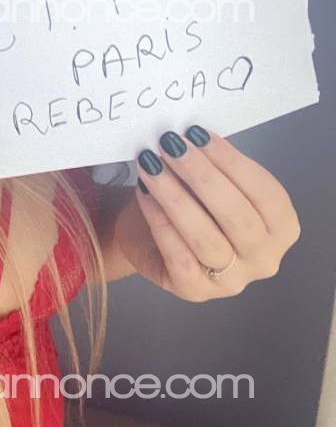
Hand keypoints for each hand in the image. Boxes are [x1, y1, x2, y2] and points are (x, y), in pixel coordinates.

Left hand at [117, 126, 300, 300]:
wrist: (147, 236)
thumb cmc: (189, 202)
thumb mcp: (209, 182)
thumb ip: (213, 165)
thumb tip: (193, 138)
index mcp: (281, 228)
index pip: (266, 194)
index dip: (232, 162)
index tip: (198, 135)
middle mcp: (264, 259)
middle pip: (237, 217)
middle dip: (202, 176)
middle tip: (171, 146)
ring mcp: (231, 281)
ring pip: (206, 238)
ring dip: (175, 196)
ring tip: (151, 165)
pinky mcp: (194, 291)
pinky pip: (178, 255)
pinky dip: (159, 220)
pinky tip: (145, 194)